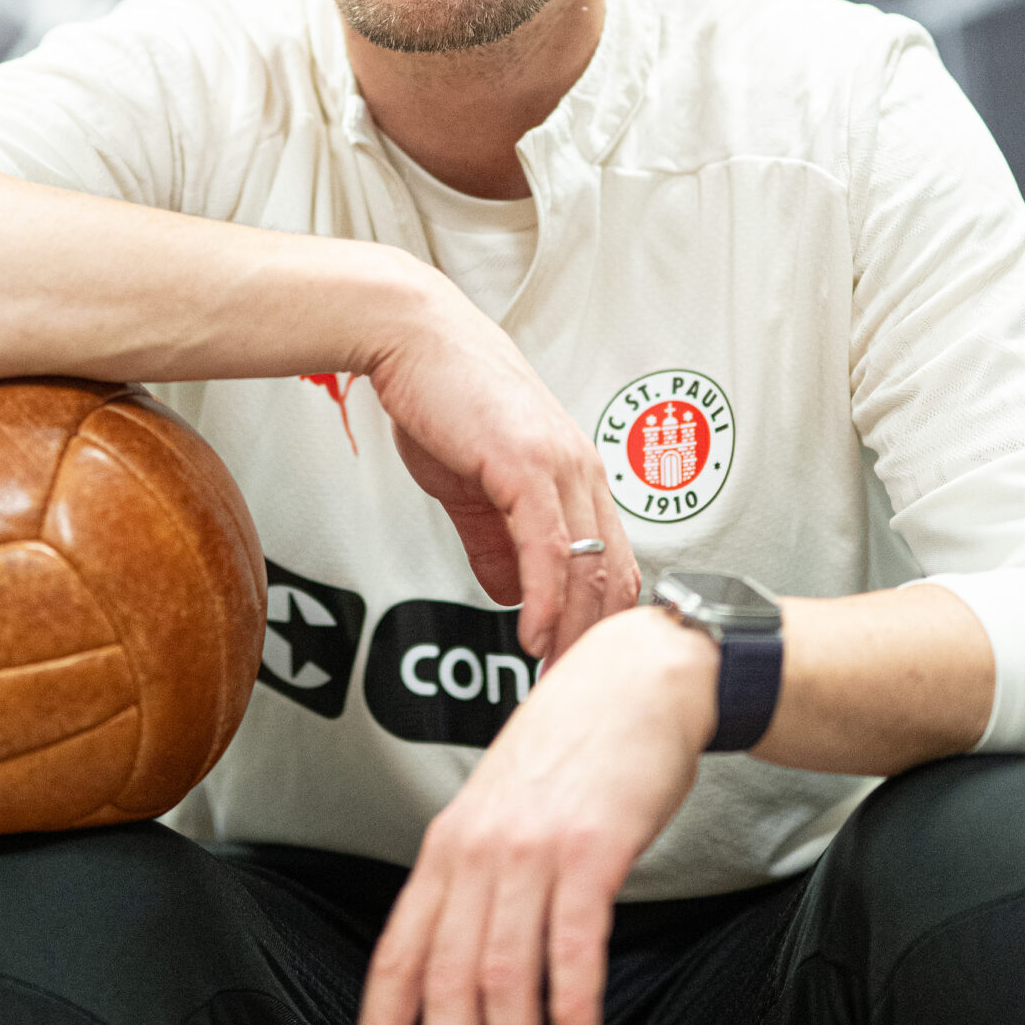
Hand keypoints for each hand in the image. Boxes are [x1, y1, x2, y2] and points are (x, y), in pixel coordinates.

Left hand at [346, 606, 718, 1024]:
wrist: (638, 680)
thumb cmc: (574, 747)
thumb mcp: (501, 804)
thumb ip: (476, 872)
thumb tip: (461, 951)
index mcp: (448, 845)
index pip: (398, 950)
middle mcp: (478, 851)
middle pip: (445, 978)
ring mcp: (532, 850)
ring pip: (503, 974)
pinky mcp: (591, 851)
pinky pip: (573, 946)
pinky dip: (571, 1008)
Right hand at [365, 277, 640, 660]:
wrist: (411, 336)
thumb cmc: (441, 392)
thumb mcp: (471, 482)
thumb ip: (495, 540)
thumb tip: (514, 592)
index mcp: (574, 473)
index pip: (613, 564)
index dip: (598, 623)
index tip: (573, 665)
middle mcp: (581, 470)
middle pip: (612, 576)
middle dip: (591, 642)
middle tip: (568, 687)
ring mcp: (561, 466)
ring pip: (588, 569)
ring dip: (570, 632)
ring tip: (550, 673)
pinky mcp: (528, 464)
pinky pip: (550, 549)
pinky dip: (545, 599)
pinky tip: (531, 631)